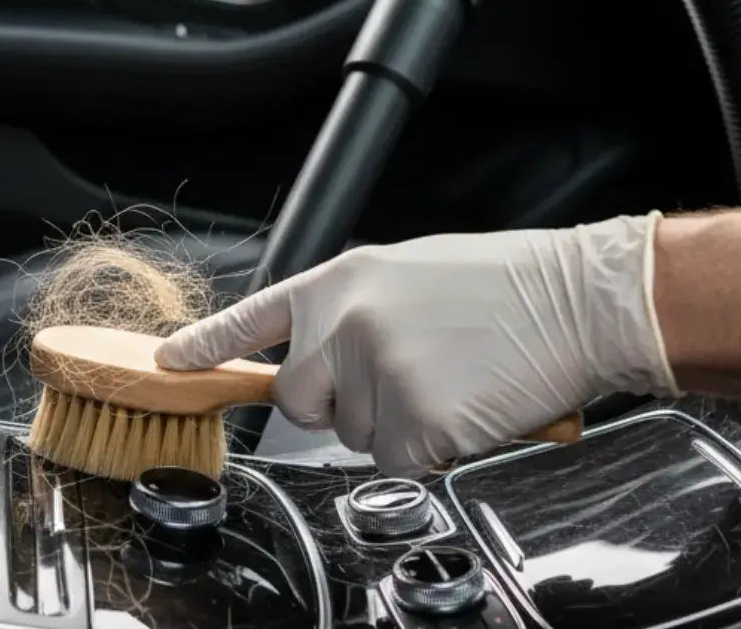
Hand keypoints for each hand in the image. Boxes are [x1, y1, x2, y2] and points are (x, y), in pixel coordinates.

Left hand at [156, 217, 675, 475]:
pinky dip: (430, 452)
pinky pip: (397, 464)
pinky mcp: (412, 421)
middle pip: (299, 401)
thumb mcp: (404, 275)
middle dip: (339, 406)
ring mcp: (375, 372)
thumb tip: (325, 356)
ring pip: (353, 437)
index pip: (253, 318)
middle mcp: (343, 323)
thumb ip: (350, 312)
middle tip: (403, 378)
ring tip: (447, 378)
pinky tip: (463, 408)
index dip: (207, 346)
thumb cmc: (498, 285)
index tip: (169, 364)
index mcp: (338, 280)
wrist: (571, 297)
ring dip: (395, 426)